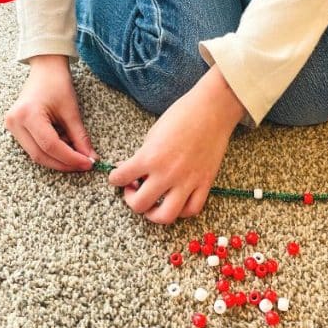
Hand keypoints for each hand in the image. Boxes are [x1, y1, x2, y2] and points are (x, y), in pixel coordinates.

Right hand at [4, 54, 95, 171]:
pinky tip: (65, 146)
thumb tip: (90, 158)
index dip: (71, 159)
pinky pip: (34, 148)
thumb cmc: (57, 85)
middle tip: (85, 164)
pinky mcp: (16, 129)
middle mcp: (15, 122)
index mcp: (28, 114)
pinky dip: (52, 152)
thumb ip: (80, 138)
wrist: (45, 71)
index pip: (51, 146)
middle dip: (65, 163)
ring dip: (59, 160)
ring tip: (76, 153)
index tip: (89, 163)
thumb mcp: (72, 112)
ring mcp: (12, 126)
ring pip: (37, 155)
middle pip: (41, 155)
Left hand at [108, 66, 244, 223]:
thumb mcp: (153, 134)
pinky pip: (191, 210)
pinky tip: (176, 203)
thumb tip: (134, 170)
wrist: (211, 111)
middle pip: (140, 205)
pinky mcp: (204, 184)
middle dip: (132, 200)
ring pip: (166, 215)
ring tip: (152, 206)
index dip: (115, 178)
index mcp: (149, 157)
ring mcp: (187, 182)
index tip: (120, 176)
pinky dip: (181, 211)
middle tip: (134, 191)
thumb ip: (144, 156)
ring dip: (154, 215)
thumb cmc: (182, 116)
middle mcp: (167, 174)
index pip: (120, 178)